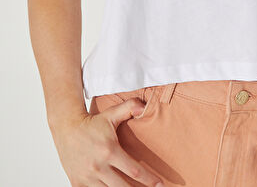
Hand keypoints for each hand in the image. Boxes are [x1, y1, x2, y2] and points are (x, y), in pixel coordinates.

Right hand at [50, 98, 164, 185]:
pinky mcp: (77, 183)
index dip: (149, 179)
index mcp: (110, 151)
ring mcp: (87, 177)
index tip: (159, 184)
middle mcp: (99, 166)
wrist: (66, 127)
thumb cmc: (91, 122)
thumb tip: (145, 108)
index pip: (134, 171)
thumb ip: (130, 107)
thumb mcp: (111, 113)